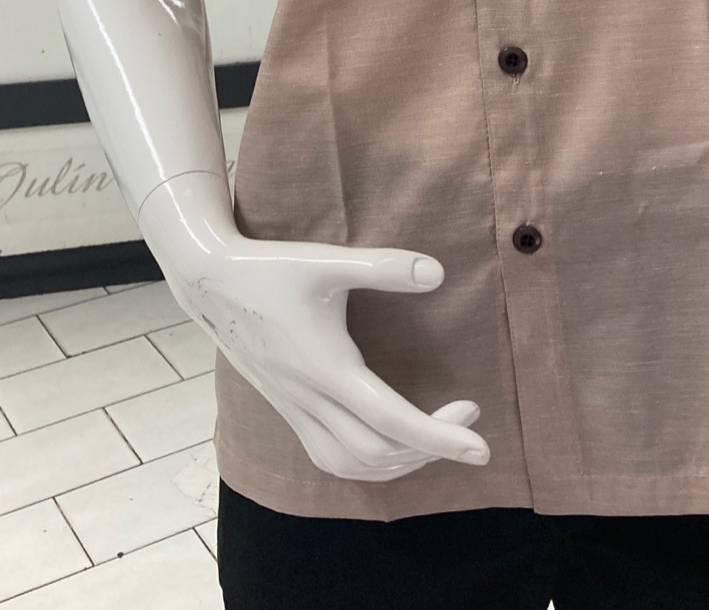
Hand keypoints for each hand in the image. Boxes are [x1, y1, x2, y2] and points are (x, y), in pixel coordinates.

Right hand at [139, 177, 489, 482]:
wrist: (210, 283)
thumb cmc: (272, 269)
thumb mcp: (329, 260)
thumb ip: (385, 266)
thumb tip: (439, 272)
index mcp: (328, 368)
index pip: (393, 421)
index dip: (440, 439)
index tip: (481, 445)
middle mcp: (310, 399)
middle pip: (377, 454)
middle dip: (430, 449)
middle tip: (467, 421)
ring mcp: (295, 409)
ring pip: (351, 465)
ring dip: (398, 462)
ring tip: (434, 437)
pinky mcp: (287, 409)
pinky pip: (329, 457)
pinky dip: (366, 463)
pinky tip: (387, 442)